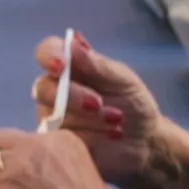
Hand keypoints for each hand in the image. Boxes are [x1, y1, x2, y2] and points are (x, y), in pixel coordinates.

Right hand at [24, 34, 166, 182]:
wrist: (145, 142)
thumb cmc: (133, 104)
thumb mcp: (123, 80)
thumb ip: (98, 65)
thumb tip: (73, 43)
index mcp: (70, 67)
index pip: (47, 52)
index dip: (48, 56)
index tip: (61, 66)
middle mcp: (55, 90)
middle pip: (44, 88)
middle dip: (72, 96)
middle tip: (99, 104)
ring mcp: (53, 118)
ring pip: (53, 116)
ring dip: (86, 119)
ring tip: (116, 123)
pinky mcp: (57, 144)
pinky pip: (57, 141)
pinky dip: (85, 138)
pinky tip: (109, 137)